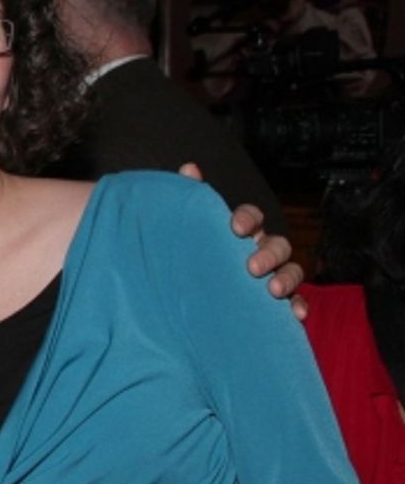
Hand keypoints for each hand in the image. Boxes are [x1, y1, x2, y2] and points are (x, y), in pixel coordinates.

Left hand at [178, 163, 306, 319]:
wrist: (187, 305)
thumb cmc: (192, 260)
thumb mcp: (186, 232)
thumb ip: (190, 200)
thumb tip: (190, 169)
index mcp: (239, 235)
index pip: (251, 218)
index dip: (247, 218)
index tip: (235, 227)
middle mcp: (259, 253)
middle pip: (277, 245)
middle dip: (269, 253)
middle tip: (252, 266)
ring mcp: (271, 278)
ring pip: (291, 272)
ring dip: (286, 278)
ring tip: (274, 290)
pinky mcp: (275, 305)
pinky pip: (295, 303)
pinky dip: (298, 306)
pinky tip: (294, 314)